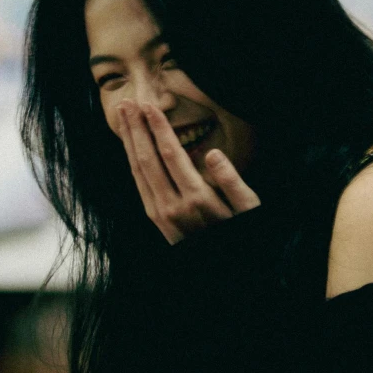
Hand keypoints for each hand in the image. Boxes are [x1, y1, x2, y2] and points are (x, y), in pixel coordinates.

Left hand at [117, 101, 260, 244]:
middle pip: (146, 159)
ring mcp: (161, 214)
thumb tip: (213, 153)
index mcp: (197, 198)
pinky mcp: (156, 219)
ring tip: (123, 118)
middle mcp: (173, 206)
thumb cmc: (240, 231)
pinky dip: (131, 161)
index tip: (149, 106)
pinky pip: (139, 185)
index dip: (157, 128)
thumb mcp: (248, 209)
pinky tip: (130, 147)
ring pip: (137, 171)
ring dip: (128, 142)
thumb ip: (231, 181)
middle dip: (135, 129)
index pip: (170, 154)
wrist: (222, 269)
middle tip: (127, 103)